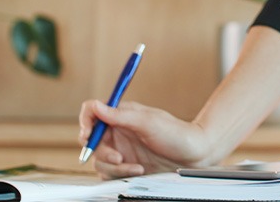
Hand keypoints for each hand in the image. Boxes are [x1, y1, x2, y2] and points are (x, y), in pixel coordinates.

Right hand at [78, 99, 213, 178]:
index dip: (86, 122)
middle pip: (91, 140)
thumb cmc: (176, 134)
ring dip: (114, 166)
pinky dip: (120, 174)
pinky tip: (138, 170)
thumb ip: (119, 115)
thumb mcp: (148, 122)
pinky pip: (109, 173)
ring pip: (99, 160)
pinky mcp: (125, 166)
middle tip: (117, 157)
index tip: (88, 134)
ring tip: (135, 167)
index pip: (92, 113)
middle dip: (101, 151)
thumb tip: (96, 106)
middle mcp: (118, 131)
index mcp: (121, 115)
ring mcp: (121, 149)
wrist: (194, 155)